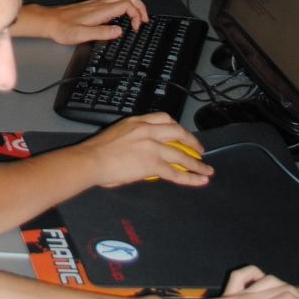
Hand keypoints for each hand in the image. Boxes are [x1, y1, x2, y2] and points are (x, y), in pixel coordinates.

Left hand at [18, 0, 148, 43]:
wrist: (49, 21)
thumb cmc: (62, 28)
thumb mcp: (82, 35)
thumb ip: (102, 32)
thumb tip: (119, 31)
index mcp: (100, 10)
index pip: (126, 5)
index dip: (137, 15)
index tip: (136, 27)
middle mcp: (100, 4)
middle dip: (140, 6)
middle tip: (144, 20)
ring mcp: (96, 4)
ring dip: (133, 6)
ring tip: (137, 20)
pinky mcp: (93, 7)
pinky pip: (114, 3)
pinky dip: (124, 8)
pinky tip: (122, 19)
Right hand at [82, 114, 211, 188]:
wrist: (91, 160)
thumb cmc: (96, 150)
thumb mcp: (117, 134)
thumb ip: (133, 140)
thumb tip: (140, 154)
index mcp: (137, 121)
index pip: (164, 118)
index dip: (177, 127)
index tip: (182, 134)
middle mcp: (147, 130)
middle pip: (178, 132)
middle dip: (192, 141)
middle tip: (199, 150)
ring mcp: (151, 146)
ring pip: (181, 154)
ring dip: (197, 163)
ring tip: (207, 170)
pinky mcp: (152, 163)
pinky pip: (176, 172)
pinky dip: (190, 177)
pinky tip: (199, 180)